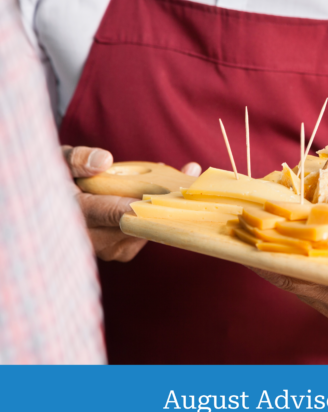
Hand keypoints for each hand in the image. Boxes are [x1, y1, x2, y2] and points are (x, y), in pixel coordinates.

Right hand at [62, 145, 201, 261]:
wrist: (52, 207)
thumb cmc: (57, 179)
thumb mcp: (59, 162)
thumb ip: (77, 159)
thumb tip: (104, 161)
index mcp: (76, 216)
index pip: (113, 213)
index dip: (144, 205)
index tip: (171, 195)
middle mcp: (94, 240)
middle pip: (140, 221)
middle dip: (166, 198)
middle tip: (191, 172)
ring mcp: (110, 249)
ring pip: (149, 227)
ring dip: (166, 204)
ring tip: (185, 175)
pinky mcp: (123, 251)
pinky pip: (149, 231)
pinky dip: (160, 213)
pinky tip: (170, 193)